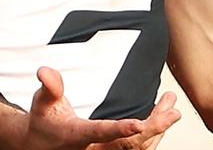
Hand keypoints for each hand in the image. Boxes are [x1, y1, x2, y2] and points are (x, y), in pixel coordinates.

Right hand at [22, 67, 181, 149]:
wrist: (40, 145)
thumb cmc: (44, 121)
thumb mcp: (43, 102)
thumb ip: (50, 87)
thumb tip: (44, 71)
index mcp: (77, 135)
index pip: (101, 133)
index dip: (120, 129)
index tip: (139, 124)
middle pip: (128, 145)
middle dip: (153, 128)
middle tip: (172, 111)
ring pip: (136, 147)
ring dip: (157, 128)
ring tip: (171, 106)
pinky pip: (135, 149)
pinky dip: (151, 135)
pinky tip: (161, 118)